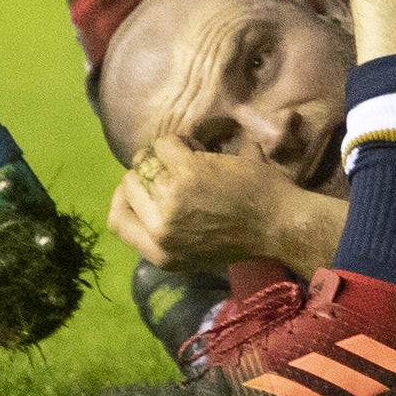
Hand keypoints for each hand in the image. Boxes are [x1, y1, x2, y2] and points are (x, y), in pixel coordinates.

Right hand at [107, 140, 317, 272]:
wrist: (278, 226)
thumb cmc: (245, 236)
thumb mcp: (195, 253)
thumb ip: (167, 234)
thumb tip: (147, 200)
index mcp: (160, 254)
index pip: (116, 221)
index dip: (125, 198)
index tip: (141, 186)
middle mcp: (159, 231)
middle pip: (129, 186)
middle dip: (147, 171)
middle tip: (173, 168)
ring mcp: (170, 201)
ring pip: (145, 163)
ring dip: (165, 155)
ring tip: (190, 157)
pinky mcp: (186, 174)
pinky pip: (164, 145)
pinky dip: (178, 141)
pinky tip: (199, 147)